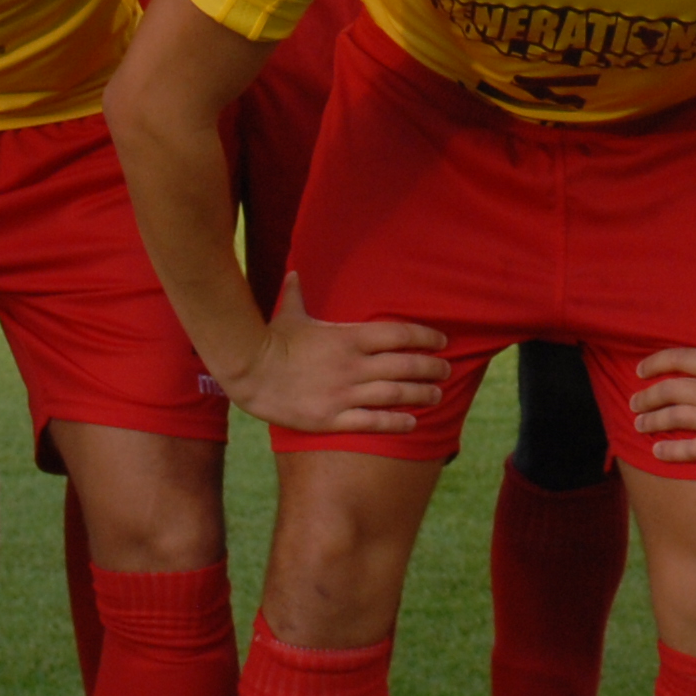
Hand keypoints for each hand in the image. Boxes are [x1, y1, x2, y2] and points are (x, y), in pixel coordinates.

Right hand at [226, 283, 449, 433]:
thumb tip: (294, 272)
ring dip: (421, 395)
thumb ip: (298, 294)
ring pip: (395, 394)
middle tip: (446, 371)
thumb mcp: (289, 314)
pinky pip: (373, 422)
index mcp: (348, 337)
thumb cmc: (270, 341)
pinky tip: (412, 423)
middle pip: (405, 365)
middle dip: (431, 368)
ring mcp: (344, 393)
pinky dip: (397, 423)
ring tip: (436, 396)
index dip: (426, 337)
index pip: (399, 334)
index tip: (442, 342)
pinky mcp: (332, 418)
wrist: (248, 372)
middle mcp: (353, 365)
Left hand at [627, 311, 695, 473]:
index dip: (655, 363)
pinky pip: (691, 450)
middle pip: (670, 390)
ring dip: (652, 422)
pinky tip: (657, 451)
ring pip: (674, 418)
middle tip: (635, 403)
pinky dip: (670, 450)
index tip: (640, 370)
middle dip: (646, 396)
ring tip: (639, 425)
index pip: (681, 358)